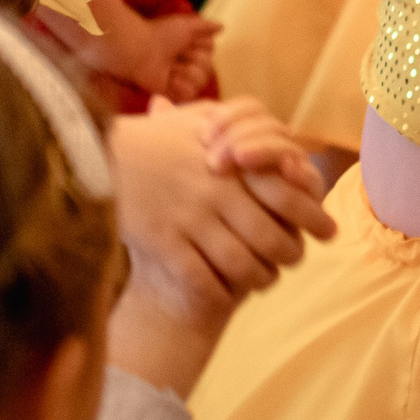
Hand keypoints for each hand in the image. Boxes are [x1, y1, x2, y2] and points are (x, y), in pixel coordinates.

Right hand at [111, 104, 323, 330]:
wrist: (91, 155)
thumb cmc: (151, 139)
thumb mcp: (198, 121)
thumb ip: (241, 126)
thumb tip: (282, 142)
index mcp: (231, 163)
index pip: (288, 194)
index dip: (312, 217)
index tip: (328, 231)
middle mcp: (215, 192)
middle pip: (271, 236)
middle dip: (290, 255)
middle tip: (295, 260)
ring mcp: (188, 218)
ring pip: (241, 263)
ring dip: (259, 279)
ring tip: (265, 281)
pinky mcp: (161, 242)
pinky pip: (201, 279)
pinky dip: (218, 293)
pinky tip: (225, 298)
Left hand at [161, 17, 219, 102]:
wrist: (138, 49)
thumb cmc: (159, 34)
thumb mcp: (185, 25)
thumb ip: (205, 26)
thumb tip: (222, 26)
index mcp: (188, 47)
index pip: (210, 50)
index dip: (201, 46)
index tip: (187, 40)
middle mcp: (185, 63)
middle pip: (209, 68)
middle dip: (196, 59)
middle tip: (177, 54)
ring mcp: (178, 79)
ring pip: (201, 81)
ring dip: (188, 72)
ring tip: (171, 68)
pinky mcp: (171, 93)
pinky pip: (190, 95)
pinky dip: (182, 87)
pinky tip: (171, 79)